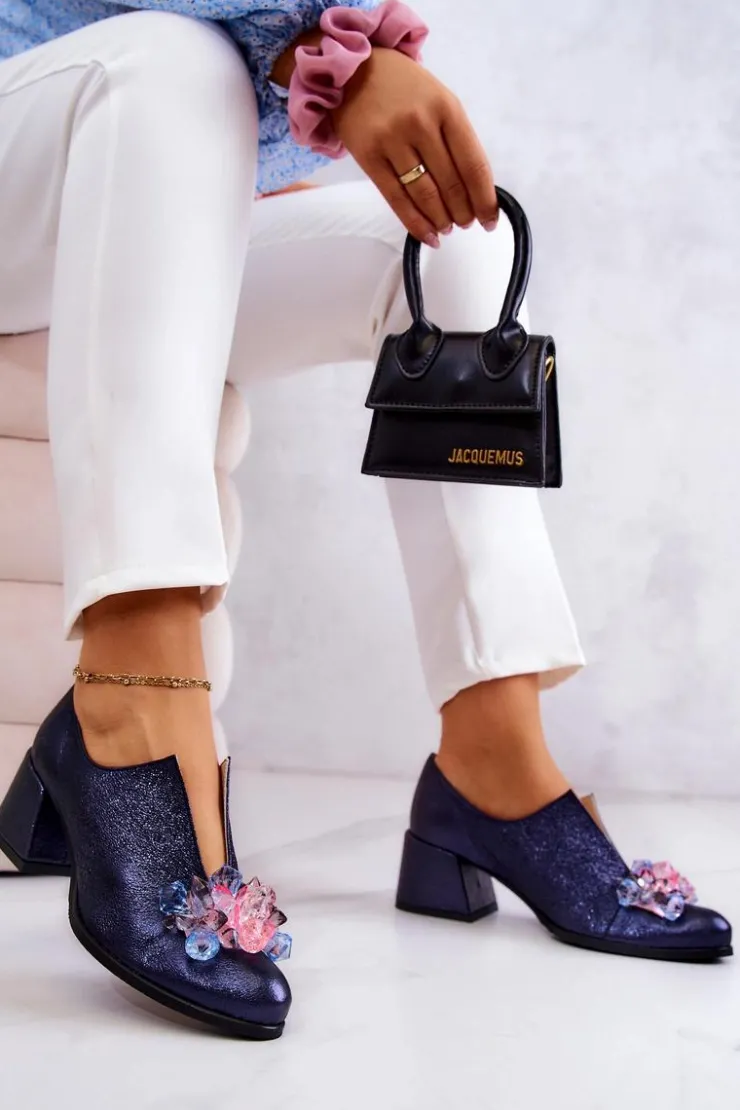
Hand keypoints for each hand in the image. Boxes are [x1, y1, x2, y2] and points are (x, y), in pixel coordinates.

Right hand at [332, 48, 497, 245]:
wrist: (353, 71)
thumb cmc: (403, 89)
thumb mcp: (438, 100)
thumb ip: (455, 138)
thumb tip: (473, 189)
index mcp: (447, 108)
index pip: (474, 164)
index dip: (485, 199)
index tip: (490, 220)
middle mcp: (421, 124)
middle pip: (451, 184)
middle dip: (464, 212)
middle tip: (466, 224)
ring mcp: (392, 141)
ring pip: (425, 195)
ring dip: (441, 219)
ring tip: (447, 227)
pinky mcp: (369, 157)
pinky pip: (397, 199)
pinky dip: (415, 223)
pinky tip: (428, 235)